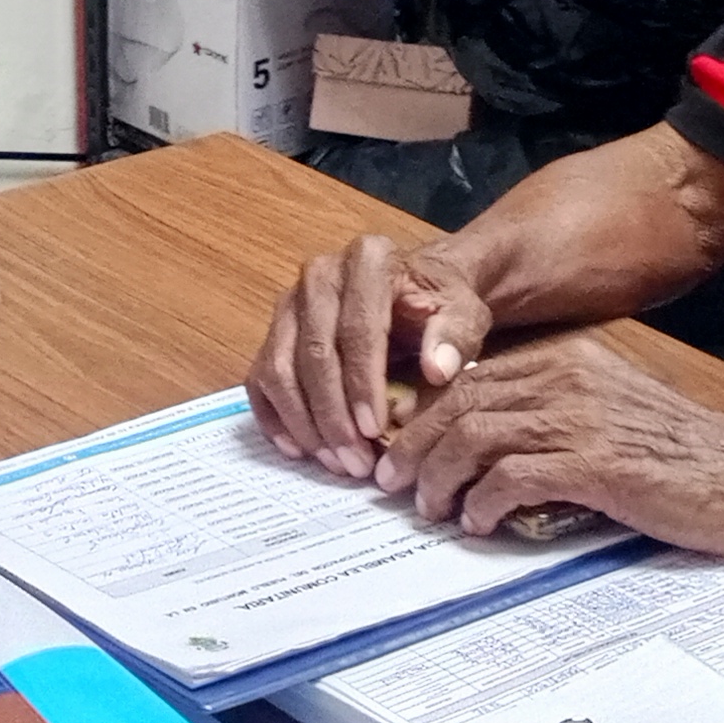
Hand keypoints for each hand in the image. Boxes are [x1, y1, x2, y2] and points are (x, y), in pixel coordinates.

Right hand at [248, 233, 495, 478]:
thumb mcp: (463, 313)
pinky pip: (260, 379)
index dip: (363, 384)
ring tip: (337, 462)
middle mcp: (319, 274)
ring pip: (279, 369)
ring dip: (305, 424)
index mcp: (367, 260)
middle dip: (332, 416)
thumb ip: (454, 337)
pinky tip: (301, 450)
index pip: (358, 328)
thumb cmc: (440, 303)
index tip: (375, 430)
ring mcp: (290, 303)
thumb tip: (437, 369)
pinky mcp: (274, 331)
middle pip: (313, 352)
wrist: (419, 288)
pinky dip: (276, 418)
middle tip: (356, 462)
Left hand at [377, 335, 723, 558]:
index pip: (468, 380)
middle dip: (415, 448)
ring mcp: (584, 419)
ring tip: (431, 510)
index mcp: (568, 362)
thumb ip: (550, 420)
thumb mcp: (607, 419)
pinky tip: (480, 524)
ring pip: (477, 436)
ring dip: (440, 478)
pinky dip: (484, 502)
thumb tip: (482, 449)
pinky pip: (515, 476)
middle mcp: (569, 378)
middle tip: (395, 487)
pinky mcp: (600, 464)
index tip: (399, 453)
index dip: (422, 418)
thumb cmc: (682, 458)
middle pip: (459, 404)